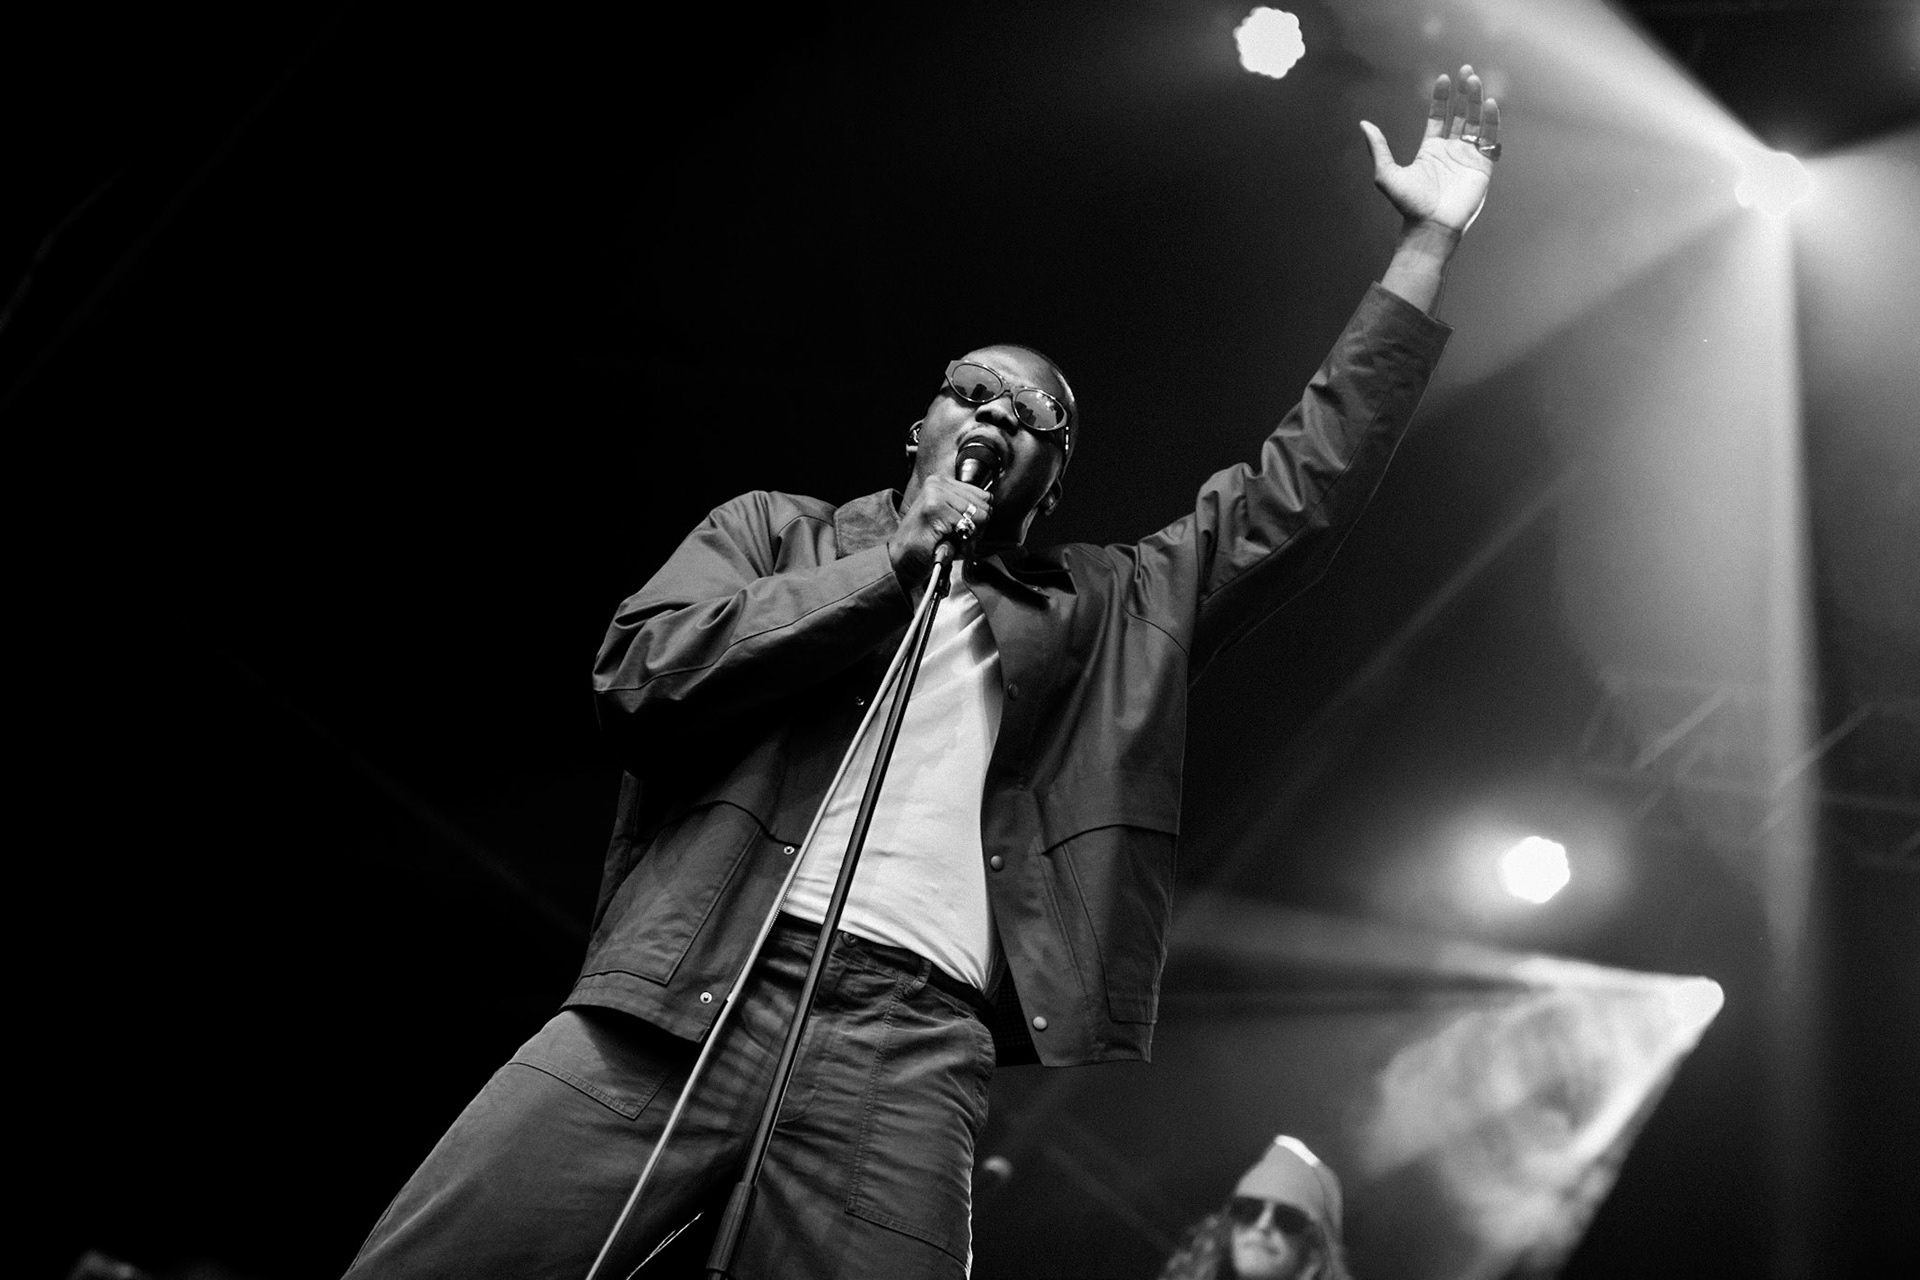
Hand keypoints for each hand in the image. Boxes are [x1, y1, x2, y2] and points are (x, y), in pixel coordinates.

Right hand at [889, 475, 993, 588]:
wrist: (901, 561)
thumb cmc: (925, 544)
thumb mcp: (949, 519)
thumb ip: (967, 508)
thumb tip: (989, 507)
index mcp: (942, 482)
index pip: (984, 496)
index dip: (979, 519)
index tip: (963, 530)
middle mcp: (938, 483)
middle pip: (985, 506)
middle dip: (976, 530)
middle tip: (956, 540)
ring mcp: (936, 494)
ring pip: (979, 517)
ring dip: (969, 539)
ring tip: (950, 543)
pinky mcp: (935, 509)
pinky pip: (968, 528)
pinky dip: (961, 546)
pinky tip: (945, 547)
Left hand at [1360, 65, 1499, 234]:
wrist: (1431, 226)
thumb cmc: (1409, 205)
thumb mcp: (1386, 174)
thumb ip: (1378, 148)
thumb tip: (1363, 124)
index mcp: (1431, 149)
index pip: (1439, 116)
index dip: (1442, 97)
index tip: (1444, 78)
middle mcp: (1451, 150)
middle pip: (1461, 114)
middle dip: (1464, 92)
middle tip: (1467, 70)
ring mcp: (1468, 157)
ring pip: (1477, 122)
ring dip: (1478, 101)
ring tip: (1476, 81)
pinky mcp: (1483, 166)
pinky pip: (1490, 139)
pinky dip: (1492, 121)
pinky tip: (1490, 104)